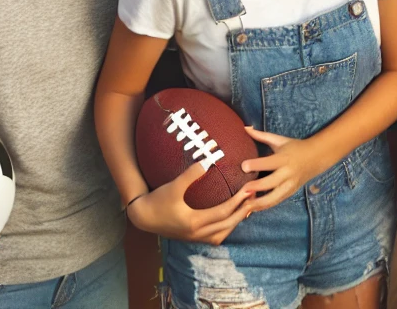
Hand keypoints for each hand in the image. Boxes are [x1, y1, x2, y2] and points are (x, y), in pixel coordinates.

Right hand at [126, 161, 254, 243]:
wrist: (142, 216)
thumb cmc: (157, 200)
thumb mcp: (173, 186)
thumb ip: (190, 174)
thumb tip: (208, 160)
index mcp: (194, 222)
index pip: (223, 213)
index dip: (238, 202)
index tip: (249, 189)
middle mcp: (196, 233)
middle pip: (226, 226)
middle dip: (242, 212)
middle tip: (254, 198)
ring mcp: (194, 237)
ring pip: (221, 234)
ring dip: (235, 222)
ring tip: (245, 208)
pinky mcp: (192, 236)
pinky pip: (214, 236)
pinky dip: (225, 227)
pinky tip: (229, 217)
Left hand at [241, 126, 319, 210]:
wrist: (316, 157)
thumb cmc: (294, 147)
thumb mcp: (280, 140)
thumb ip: (262, 136)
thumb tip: (245, 128)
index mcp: (284, 158)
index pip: (269, 162)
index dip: (256, 164)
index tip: (243, 166)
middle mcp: (288, 173)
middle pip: (271, 183)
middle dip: (257, 187)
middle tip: (242, 190)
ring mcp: (290, 185)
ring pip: (274, 197)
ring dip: (260, 203)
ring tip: (245, 206)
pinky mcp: (290, 193)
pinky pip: (277, 202)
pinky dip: (265, 206)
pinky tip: (254, 209)